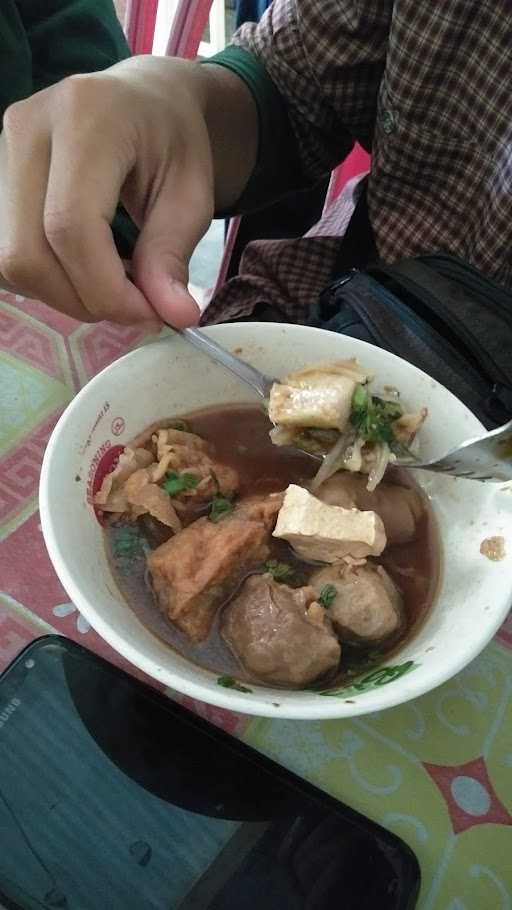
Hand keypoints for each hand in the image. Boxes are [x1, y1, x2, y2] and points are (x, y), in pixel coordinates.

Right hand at [0, 57, 216, 327]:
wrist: (143, 100)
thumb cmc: (173, 142)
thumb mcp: (192, 195)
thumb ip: (173, 255)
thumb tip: (174, 317)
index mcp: (86, 118)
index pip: (70, 226)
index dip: (105, 288)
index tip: (148, 313)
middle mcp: (28, 127)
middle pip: (26, 252)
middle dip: (82, 300)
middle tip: (132, 306)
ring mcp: (1, 151)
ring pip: (7, 262)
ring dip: (61, 295)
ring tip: (109, 283)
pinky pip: (1, 257)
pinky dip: (43, 281)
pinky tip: (80, 270)